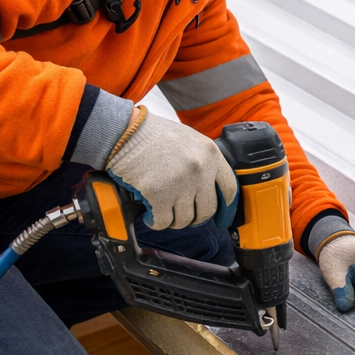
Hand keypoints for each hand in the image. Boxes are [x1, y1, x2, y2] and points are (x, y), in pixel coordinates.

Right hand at [105, 109, 237, 229]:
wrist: (125, 131)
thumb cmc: (152, 133)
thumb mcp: (189, 139)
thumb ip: (203, 160)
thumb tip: (209, 184)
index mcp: (211, 155)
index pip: (229, 189)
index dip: (226, 207)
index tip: (221, 216)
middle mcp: (200, 170)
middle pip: (207, 210)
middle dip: (195, 218)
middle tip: (184, 215)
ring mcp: (180, 184)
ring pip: (184, 219)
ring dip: (174, 221)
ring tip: (164, 213)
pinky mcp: (159, 195)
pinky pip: (163, 221)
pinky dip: (156, 222)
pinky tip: (151, 216)